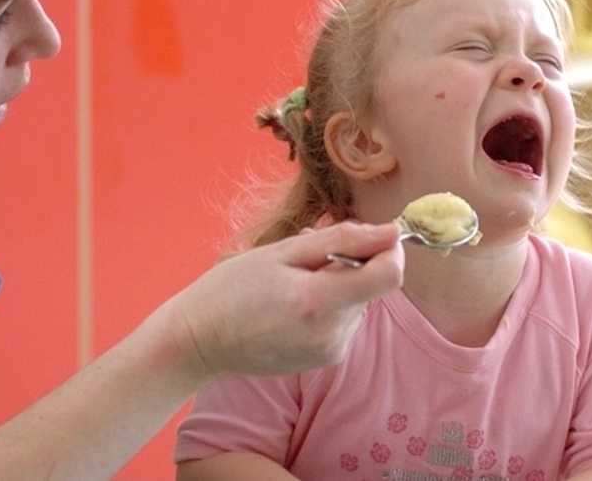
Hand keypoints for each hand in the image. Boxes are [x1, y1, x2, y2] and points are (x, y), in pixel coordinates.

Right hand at [168, 221, 403, 378]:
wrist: (200, 341)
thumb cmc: (231, 289)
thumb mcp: (282, 252)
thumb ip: (341, 241)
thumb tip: (390, 232)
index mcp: (317, 302)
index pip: (389, 275)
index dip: (389, 249)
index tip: (371, 236)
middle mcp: (332, 334)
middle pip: (374, 286)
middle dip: (353, 262)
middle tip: (308, 254)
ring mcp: (331, 352)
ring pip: (360, 302)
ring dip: (340, 283)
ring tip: (294, 278)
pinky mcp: (328, 360)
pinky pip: (346, 320)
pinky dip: (331, 304)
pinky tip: (295, 301)